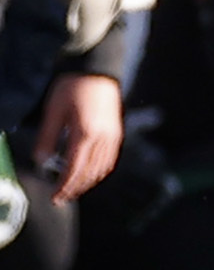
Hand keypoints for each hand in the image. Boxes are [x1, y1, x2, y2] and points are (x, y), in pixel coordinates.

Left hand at [33, 72, 120, 202]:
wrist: (96, 70)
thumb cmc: (71, 87)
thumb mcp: (53, 111)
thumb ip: (47, 138)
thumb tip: (40, 161)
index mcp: (85, 134)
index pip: (74, 169)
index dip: (63, 186)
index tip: (54, 197)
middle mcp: (102, 139)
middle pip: (89, 173)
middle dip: (75, 188)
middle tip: (61, 198)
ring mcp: (112, 137)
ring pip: (101, 169)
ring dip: (87, 182)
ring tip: (73, 189)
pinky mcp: (116, 133)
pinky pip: (109, 160)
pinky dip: (99, 171)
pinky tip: (89, 173)